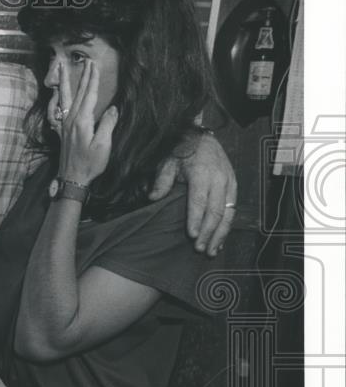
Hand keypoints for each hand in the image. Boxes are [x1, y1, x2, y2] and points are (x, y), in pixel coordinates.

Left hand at [57, 59, 118, 184]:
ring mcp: (65, 124)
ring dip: (67, 82)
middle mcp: (71, 119)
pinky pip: (59, 109)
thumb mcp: (103, 146)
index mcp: (82, 121)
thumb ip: (108, 125)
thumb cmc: (89, 164)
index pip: (89, 95)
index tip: (95, 66)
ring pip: (65, 98)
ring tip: (62, 69)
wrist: (72, 178)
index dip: (92, 80)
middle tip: (86, 62)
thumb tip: (113, 108)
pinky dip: (58, 98)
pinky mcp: (62, 130)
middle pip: (77, 93)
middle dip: (82, 76)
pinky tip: (57, 94)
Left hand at [148, 130, 236, 255]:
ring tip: (211, 250)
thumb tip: (152, 198)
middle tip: (199, 249)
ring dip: (220, 234)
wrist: (201, 136)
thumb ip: (161, 180)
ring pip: (228, 213)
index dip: (196, 219)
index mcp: (201, 172)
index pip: (199, 201)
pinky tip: (219, 240)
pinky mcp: (234, 185)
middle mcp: (219, 178)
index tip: (192, 235)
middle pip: (216, 211)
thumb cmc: (181, 149)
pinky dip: (226, 226)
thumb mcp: (167, 161)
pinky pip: (233, 209)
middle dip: (208, 232)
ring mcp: (229, 182)